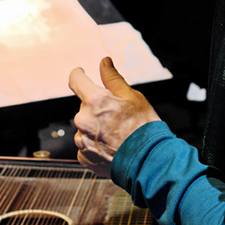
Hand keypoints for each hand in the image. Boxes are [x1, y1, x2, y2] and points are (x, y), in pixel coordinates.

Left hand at [70, 57, 161, 175]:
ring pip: (84, 127)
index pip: (76, 80)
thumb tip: (104, 62)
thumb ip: (113, 78)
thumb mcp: (132, 97)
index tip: (80, 73)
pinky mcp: (84, 157)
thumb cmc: (143, 129)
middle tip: (116, 116)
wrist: (148, 162)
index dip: (79, 74)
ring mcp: (82, 141)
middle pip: (84, 107)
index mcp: (94, 101)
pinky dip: (95, 145)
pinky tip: (111, 146)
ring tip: (116, 134)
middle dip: (96, 108)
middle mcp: (83, 120)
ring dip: (95, 127)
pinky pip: (85, 145)